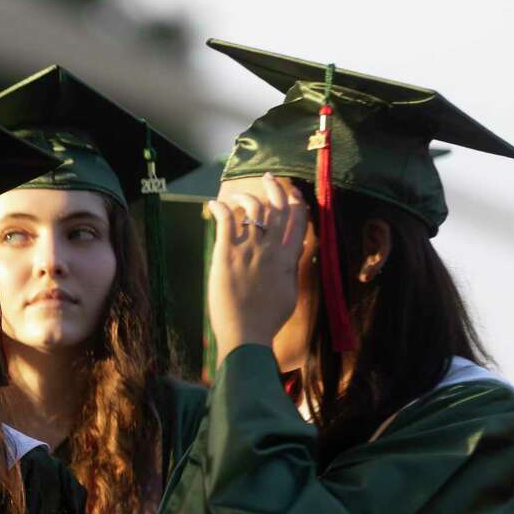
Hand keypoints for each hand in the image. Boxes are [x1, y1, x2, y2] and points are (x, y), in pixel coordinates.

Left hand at [206, 173, 307, 364]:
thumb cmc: (268, 319)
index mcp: (288, 259)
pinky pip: (225, 221)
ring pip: (252, 209)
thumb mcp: (290, 293)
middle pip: (277, 208)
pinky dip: (220, 208)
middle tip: (268, 179)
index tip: (291, 191)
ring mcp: (249, 250)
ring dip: (246, 198)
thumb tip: (293, 254)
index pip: (298, 221)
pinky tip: (215, 204)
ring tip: (240, 197)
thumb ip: (291, 269)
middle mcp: (271, 249)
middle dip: (274, 189)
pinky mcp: (226, 253)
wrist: (247, 333)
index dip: (295, 202)